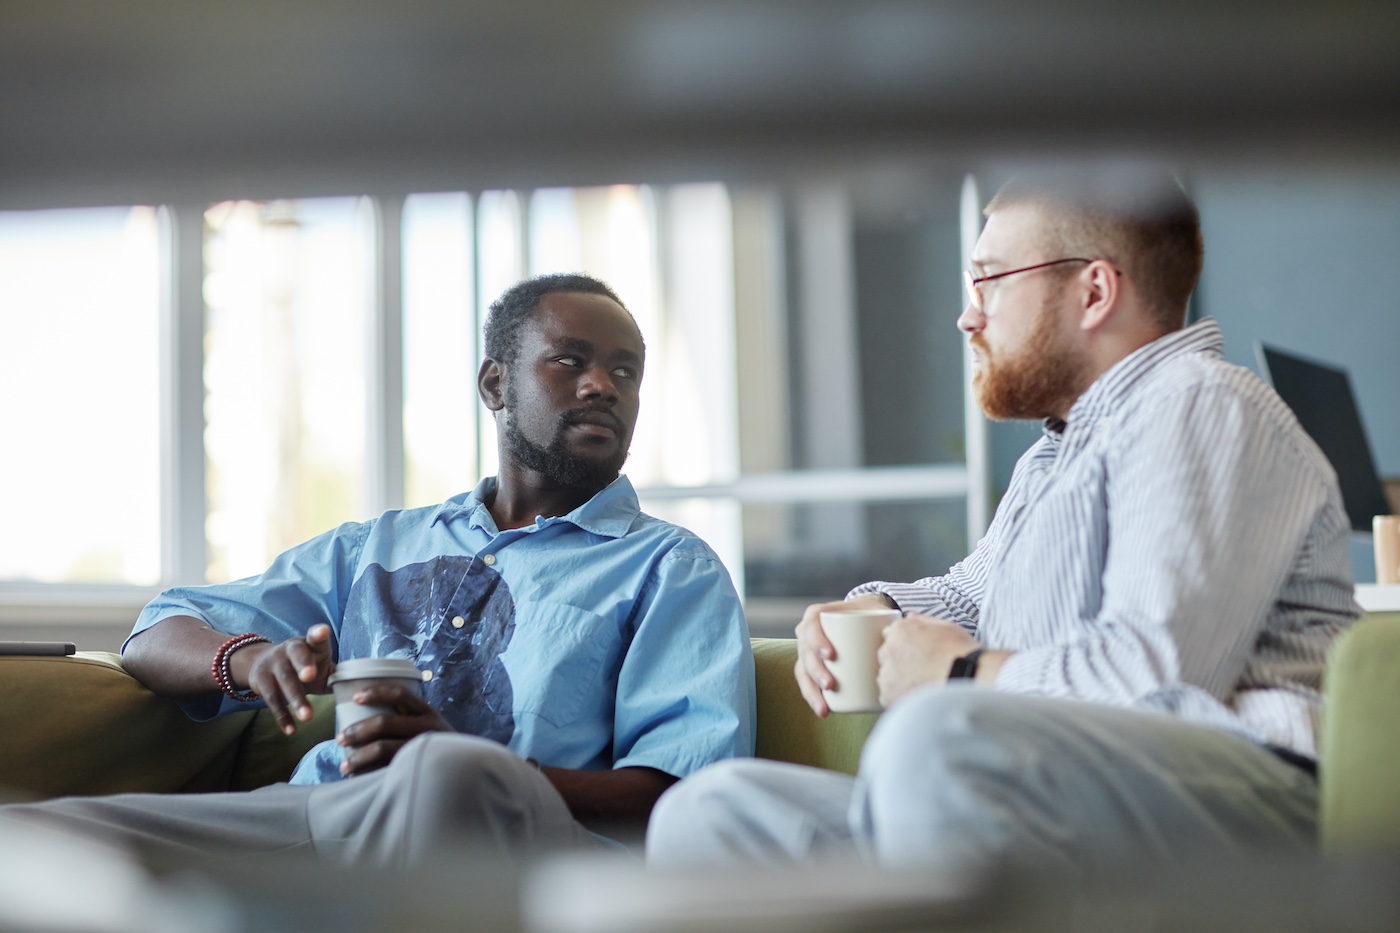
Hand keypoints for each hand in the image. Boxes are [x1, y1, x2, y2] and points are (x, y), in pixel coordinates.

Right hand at [241, 624, 334, 734]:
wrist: (264, 663)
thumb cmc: (304, 666)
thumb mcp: (319, 664)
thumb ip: (337, 672)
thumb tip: (363, 690)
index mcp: (310, 644)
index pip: (315, 637)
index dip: (318, 633)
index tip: (323, 631)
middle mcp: (290, 649)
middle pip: (297, 656)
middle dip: (303, 665)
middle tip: (310, 676)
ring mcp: (274, 663)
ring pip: (285, 681)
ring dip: (296, 699)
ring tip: (308, 718)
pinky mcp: (261, 680)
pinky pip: (272, 699)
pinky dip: (282, 716)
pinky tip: (292, 730)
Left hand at [336, 685, 452, 775]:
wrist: (466, 773)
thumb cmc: (437, 748)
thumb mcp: (429, 727)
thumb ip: (408, 720)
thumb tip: (366, 716)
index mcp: (428, 712)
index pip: (400, 694)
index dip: (376, 692)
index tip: (355, 698)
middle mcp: (428, 727)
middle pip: (385, 722)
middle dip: (357, 731)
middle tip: (340, 738)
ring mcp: (423, 748)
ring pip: (382, 748)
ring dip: (358, 757)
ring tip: (344, 765)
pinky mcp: (418, 768)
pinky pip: (386, 769)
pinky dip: (368, 774)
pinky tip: (357, 779)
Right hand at [794, 593, 897, 717]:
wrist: (865, 620)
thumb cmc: (870, 615)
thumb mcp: (875, 610)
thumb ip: (888, 619)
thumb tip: (906, 630)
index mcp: (817, 615)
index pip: (811, 626)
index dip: (816, 640)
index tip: (831, 655)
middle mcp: (807, 633)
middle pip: (806, 653)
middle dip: (815, 671)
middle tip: (830, 684)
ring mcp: (807, 651)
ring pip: (803, 672)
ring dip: (811, 691)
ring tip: (824, 707)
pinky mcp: (812, 667)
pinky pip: (807, 683)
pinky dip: (813, 698)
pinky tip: (823, 711)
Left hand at [876, 614, 979, 706]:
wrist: (967, 678)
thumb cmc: (961, 652)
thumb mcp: (946, 627)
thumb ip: (923, 621)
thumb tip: (911, 617)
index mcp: (900, 630)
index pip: (891, 634)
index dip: (904, 644)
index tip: (915, 653)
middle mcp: (889, 649)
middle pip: (887, 655)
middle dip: (900, 661)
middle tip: (921, 669)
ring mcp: (887, 672)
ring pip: (886, 676)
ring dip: (898, 680)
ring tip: (923, 684)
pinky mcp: (888, 694)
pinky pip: (887, 696)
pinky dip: (899, 697)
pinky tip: (919, 695)